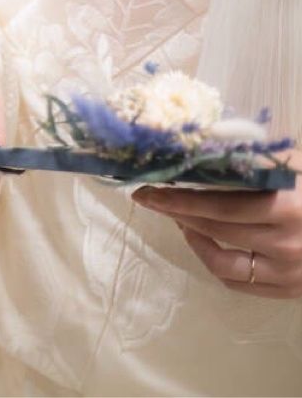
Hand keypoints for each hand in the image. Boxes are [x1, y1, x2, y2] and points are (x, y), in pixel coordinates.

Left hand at [134, 163, 301, 298]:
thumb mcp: (295, 165)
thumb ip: (253, 158)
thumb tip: (202, 142)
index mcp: (287, 207)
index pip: (216, 205)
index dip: (176, 199)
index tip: (146, 191)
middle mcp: (286, 244)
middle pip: (214, 231)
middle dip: (178, 214)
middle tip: (155, 200)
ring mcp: (289, 273)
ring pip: (221, 262)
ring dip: (194, 240)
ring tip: (183, 221)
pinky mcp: (291, 291)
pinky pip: (239, 283)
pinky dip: (214, 262)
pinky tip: (206, 242)